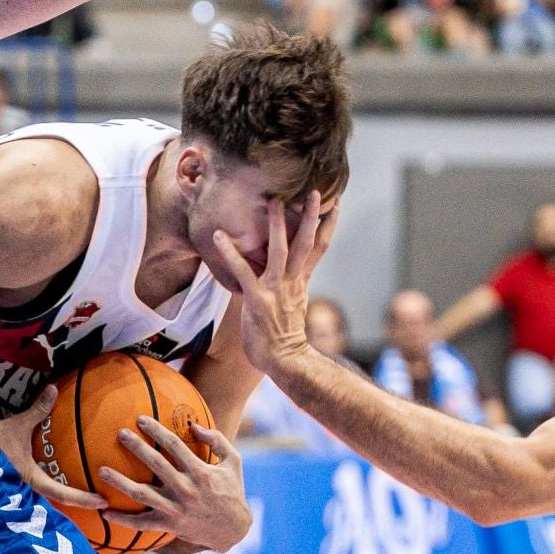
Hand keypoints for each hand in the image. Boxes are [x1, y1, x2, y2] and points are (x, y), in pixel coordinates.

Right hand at [0, 386, 108, 511]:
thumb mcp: (17, 426)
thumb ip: (38, 411)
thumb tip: (54, 389)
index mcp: (30, 478)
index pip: (62, 493)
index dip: (83, 499)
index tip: (102, 502)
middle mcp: (26, 489)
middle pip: (57, 501)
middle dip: (79, 503)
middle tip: (101, 502)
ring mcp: (18, 491)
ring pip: (46, 499)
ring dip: (64, 498)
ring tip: (87, 495)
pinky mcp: (10, 486)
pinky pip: (36, 490)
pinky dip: (50, 489)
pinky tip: (59, 482)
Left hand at [94, 418, 252, 553]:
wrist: (232, 529)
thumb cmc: (232, 490)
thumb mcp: (233, 462)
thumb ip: (216, 440)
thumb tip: (194, 425)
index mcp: (200, 472)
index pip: (174, 445)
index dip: (156, 430)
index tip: (140, 419)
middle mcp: (186, 489)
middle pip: (155, 464)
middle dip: (136, 447)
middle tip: (120, 434)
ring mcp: (175, 508)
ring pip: (142, 494)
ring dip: (120, 482)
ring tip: (101, 471)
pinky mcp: (169, 525)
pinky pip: (141, 523)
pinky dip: (122, 519)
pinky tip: (104, 512)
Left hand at [209, 190, 333, 374]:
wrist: (286, 361)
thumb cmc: (285, 338)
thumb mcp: (293, 306)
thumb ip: (291, 288)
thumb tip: (289, 280)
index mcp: (301, 281)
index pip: (319, 248)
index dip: (328, 225)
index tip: (336, 204)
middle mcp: (292, 281)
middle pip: (307, 243)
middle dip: (312, 216)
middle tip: (316, 192)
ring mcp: (276, 289)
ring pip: (280, 250)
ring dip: (278, 225)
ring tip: (274, 201)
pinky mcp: (257, 299)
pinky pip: (243, 271)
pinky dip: (230, 253)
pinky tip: (219, 236)